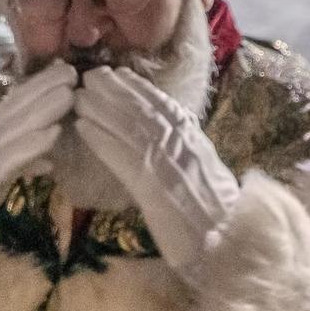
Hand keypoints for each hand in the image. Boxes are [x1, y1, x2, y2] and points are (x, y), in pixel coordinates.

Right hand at [0, 61, 75, 275]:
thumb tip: (48, 155)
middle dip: (44, 86)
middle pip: (13, 106)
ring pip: (12, 125)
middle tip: (72, 70)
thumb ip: (20, 161)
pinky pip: (7, 157)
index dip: (39, 85)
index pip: (14, 103)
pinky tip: (52, 134)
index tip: (66, 70)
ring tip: (69, 94)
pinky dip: (30, 144)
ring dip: (42, 108)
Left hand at [73, 67, 239, 275]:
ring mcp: (166, 161)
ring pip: (128, 125)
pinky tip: (82, 128)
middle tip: (91, 75)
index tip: (120, 73)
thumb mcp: (207, 172)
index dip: (139, 87)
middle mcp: (180, 142)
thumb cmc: (220, 214)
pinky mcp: (152, 184)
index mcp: (195, 139)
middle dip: (114, 89)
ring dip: (100, 108)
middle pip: (141, 108)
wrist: (230, 237)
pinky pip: (120, 155)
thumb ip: (189, 152)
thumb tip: (175, 140)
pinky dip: (100, 139)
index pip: (164, 104)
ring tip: (79, 97)